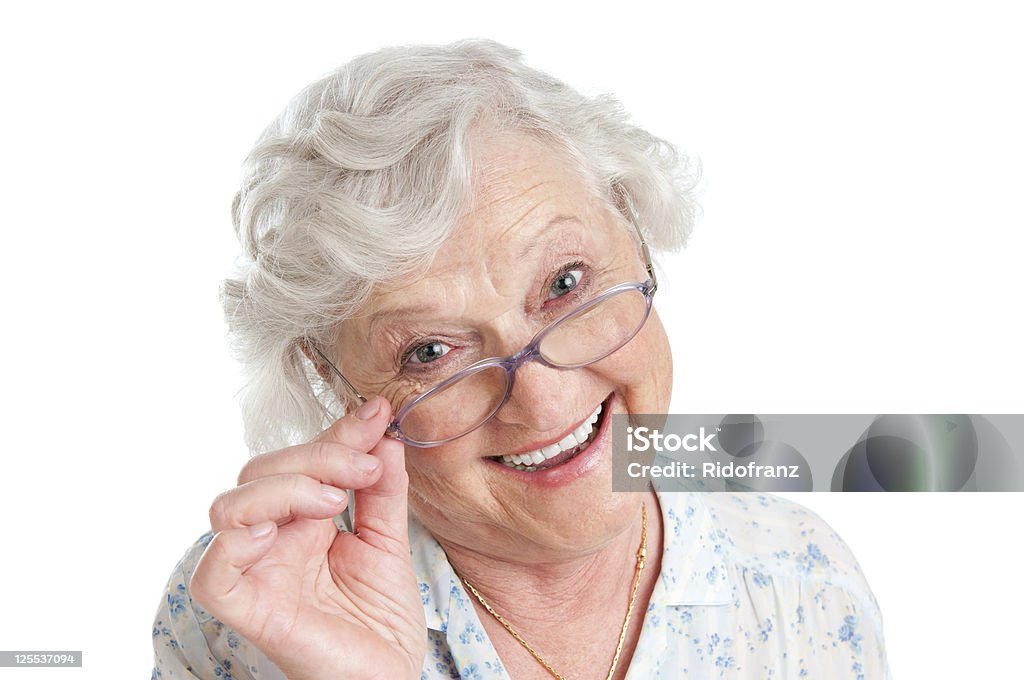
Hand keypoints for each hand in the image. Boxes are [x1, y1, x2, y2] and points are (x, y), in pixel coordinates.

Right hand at [189, 397, 424, 679]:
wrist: (390, 677)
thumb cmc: (383, 619)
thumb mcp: (390, 539)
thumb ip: (383, 489)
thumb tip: (381, 433)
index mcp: (302, 522)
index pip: (301, 461)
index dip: (335, 434)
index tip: (376, 416)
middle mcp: (272, 542)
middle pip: (260, 473)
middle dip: (316, 456)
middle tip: (366, 468)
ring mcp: (257, 573)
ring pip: (229, 507)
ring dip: (283, 488)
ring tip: (333, 500)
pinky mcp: (250, 611)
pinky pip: (213, 575)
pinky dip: (235, 543)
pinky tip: (283, 531)